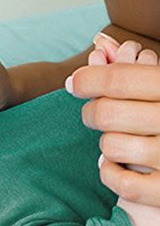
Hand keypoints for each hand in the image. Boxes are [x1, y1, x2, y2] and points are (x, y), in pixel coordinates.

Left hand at [67, 34, 159, 206]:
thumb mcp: (159, 88)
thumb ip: (130, 69)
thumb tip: (99, 43)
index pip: (118, 78)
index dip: (87, 79)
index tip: (74, 83)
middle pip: (106, 113)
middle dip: (91, 113)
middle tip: (94, 115)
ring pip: (110, 146)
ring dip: (106, 145)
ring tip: (118, 141)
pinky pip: (121, 183)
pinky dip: (110, 174)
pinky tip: (117, 165)